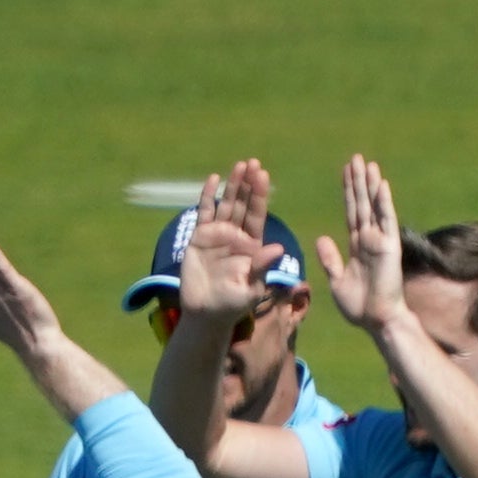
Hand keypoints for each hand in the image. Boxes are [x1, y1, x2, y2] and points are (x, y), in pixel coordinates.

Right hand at [170, 161, 274, 320]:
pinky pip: (205, 213)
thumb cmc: (233, 305)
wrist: (205, 313)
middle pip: (244, 205)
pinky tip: (213, 180)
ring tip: (239, 166)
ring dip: (233, 186)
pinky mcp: (200, 236)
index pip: (258, 216)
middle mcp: (237, 236)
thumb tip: (277, 248)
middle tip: (253, 164)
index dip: (260, 196)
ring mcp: (218, 234)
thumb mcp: (251, 288)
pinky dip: (208, 197)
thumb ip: (261, 267)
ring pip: (227, 205)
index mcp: (252, 246)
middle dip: (248, 185)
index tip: (263, 176)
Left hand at [322, 152, 411, 331]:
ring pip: (374, 207)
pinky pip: (387, 220)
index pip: (351, 212)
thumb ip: (330, 259)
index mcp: (356, 246)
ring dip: (371, 185)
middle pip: (362, 204)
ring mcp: (381, 241)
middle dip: (358, 182)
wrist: (376, 320)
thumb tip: (322, 237)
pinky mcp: (390, 246)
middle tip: (355, 158)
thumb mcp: (336, 280)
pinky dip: (384, 202)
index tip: (345, 172)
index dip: (348, 192)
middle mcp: (369, 239)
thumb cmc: (358, 306)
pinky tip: (381, 184)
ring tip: (367, 163)